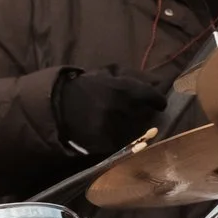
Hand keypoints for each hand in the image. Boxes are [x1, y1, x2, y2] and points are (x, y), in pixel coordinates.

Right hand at [55, 66, 170, 157]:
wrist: (58, 107)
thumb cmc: (86, 86)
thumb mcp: (109, 73)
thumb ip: (136, 75)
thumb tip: (159, 81)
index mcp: (124, 89)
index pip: (153, 98)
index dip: (157, 101)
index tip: (157, 103)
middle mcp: (122, 109)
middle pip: (146, 115)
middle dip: (142, 112)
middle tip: (132, 110)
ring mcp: (115, 128)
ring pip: (137, 130)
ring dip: (132, 125)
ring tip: (118, 119)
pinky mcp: (107, 144)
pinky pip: (123, 143)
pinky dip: (120, 138)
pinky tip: (109, 130)